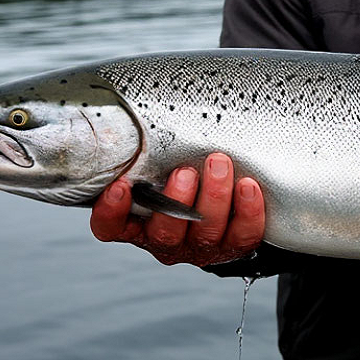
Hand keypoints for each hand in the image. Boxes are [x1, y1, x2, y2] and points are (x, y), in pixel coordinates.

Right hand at [90, 152, 265, 266]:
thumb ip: (148, 152)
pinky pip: (242, 236)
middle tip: (184, 171)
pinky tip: (247, 185)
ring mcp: (200, 246)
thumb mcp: (159, 163)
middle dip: (176, 200)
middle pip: (165, 233)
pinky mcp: (234, 245)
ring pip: (205, 232)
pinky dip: (248, 211)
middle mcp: (166, 239)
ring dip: (214, 196)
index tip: (121, 186)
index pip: (111, 227)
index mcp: (138, 223)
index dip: (111, 212)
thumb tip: (138, 113)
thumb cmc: (186, 173)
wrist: (227, 202)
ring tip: (219, 164)